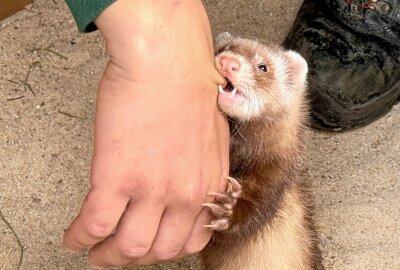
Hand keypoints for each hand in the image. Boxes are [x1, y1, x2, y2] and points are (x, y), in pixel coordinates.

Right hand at [63, 0, 228, 266]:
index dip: (169, 248)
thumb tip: (180, 182)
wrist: (169, 61)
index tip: (155, 244)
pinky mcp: (117, 176)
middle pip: (159, 250)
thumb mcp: (210, 137)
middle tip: (119, 253)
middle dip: (136, 257)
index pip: (192, 239)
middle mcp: (184, 193)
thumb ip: (199, 168)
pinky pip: (95, 224)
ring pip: (127, 246)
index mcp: (208, 184)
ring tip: (94, 251)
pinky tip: (75, 235)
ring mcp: (151, 188)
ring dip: (106, 255)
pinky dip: (81, 236)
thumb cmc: (190, 88)